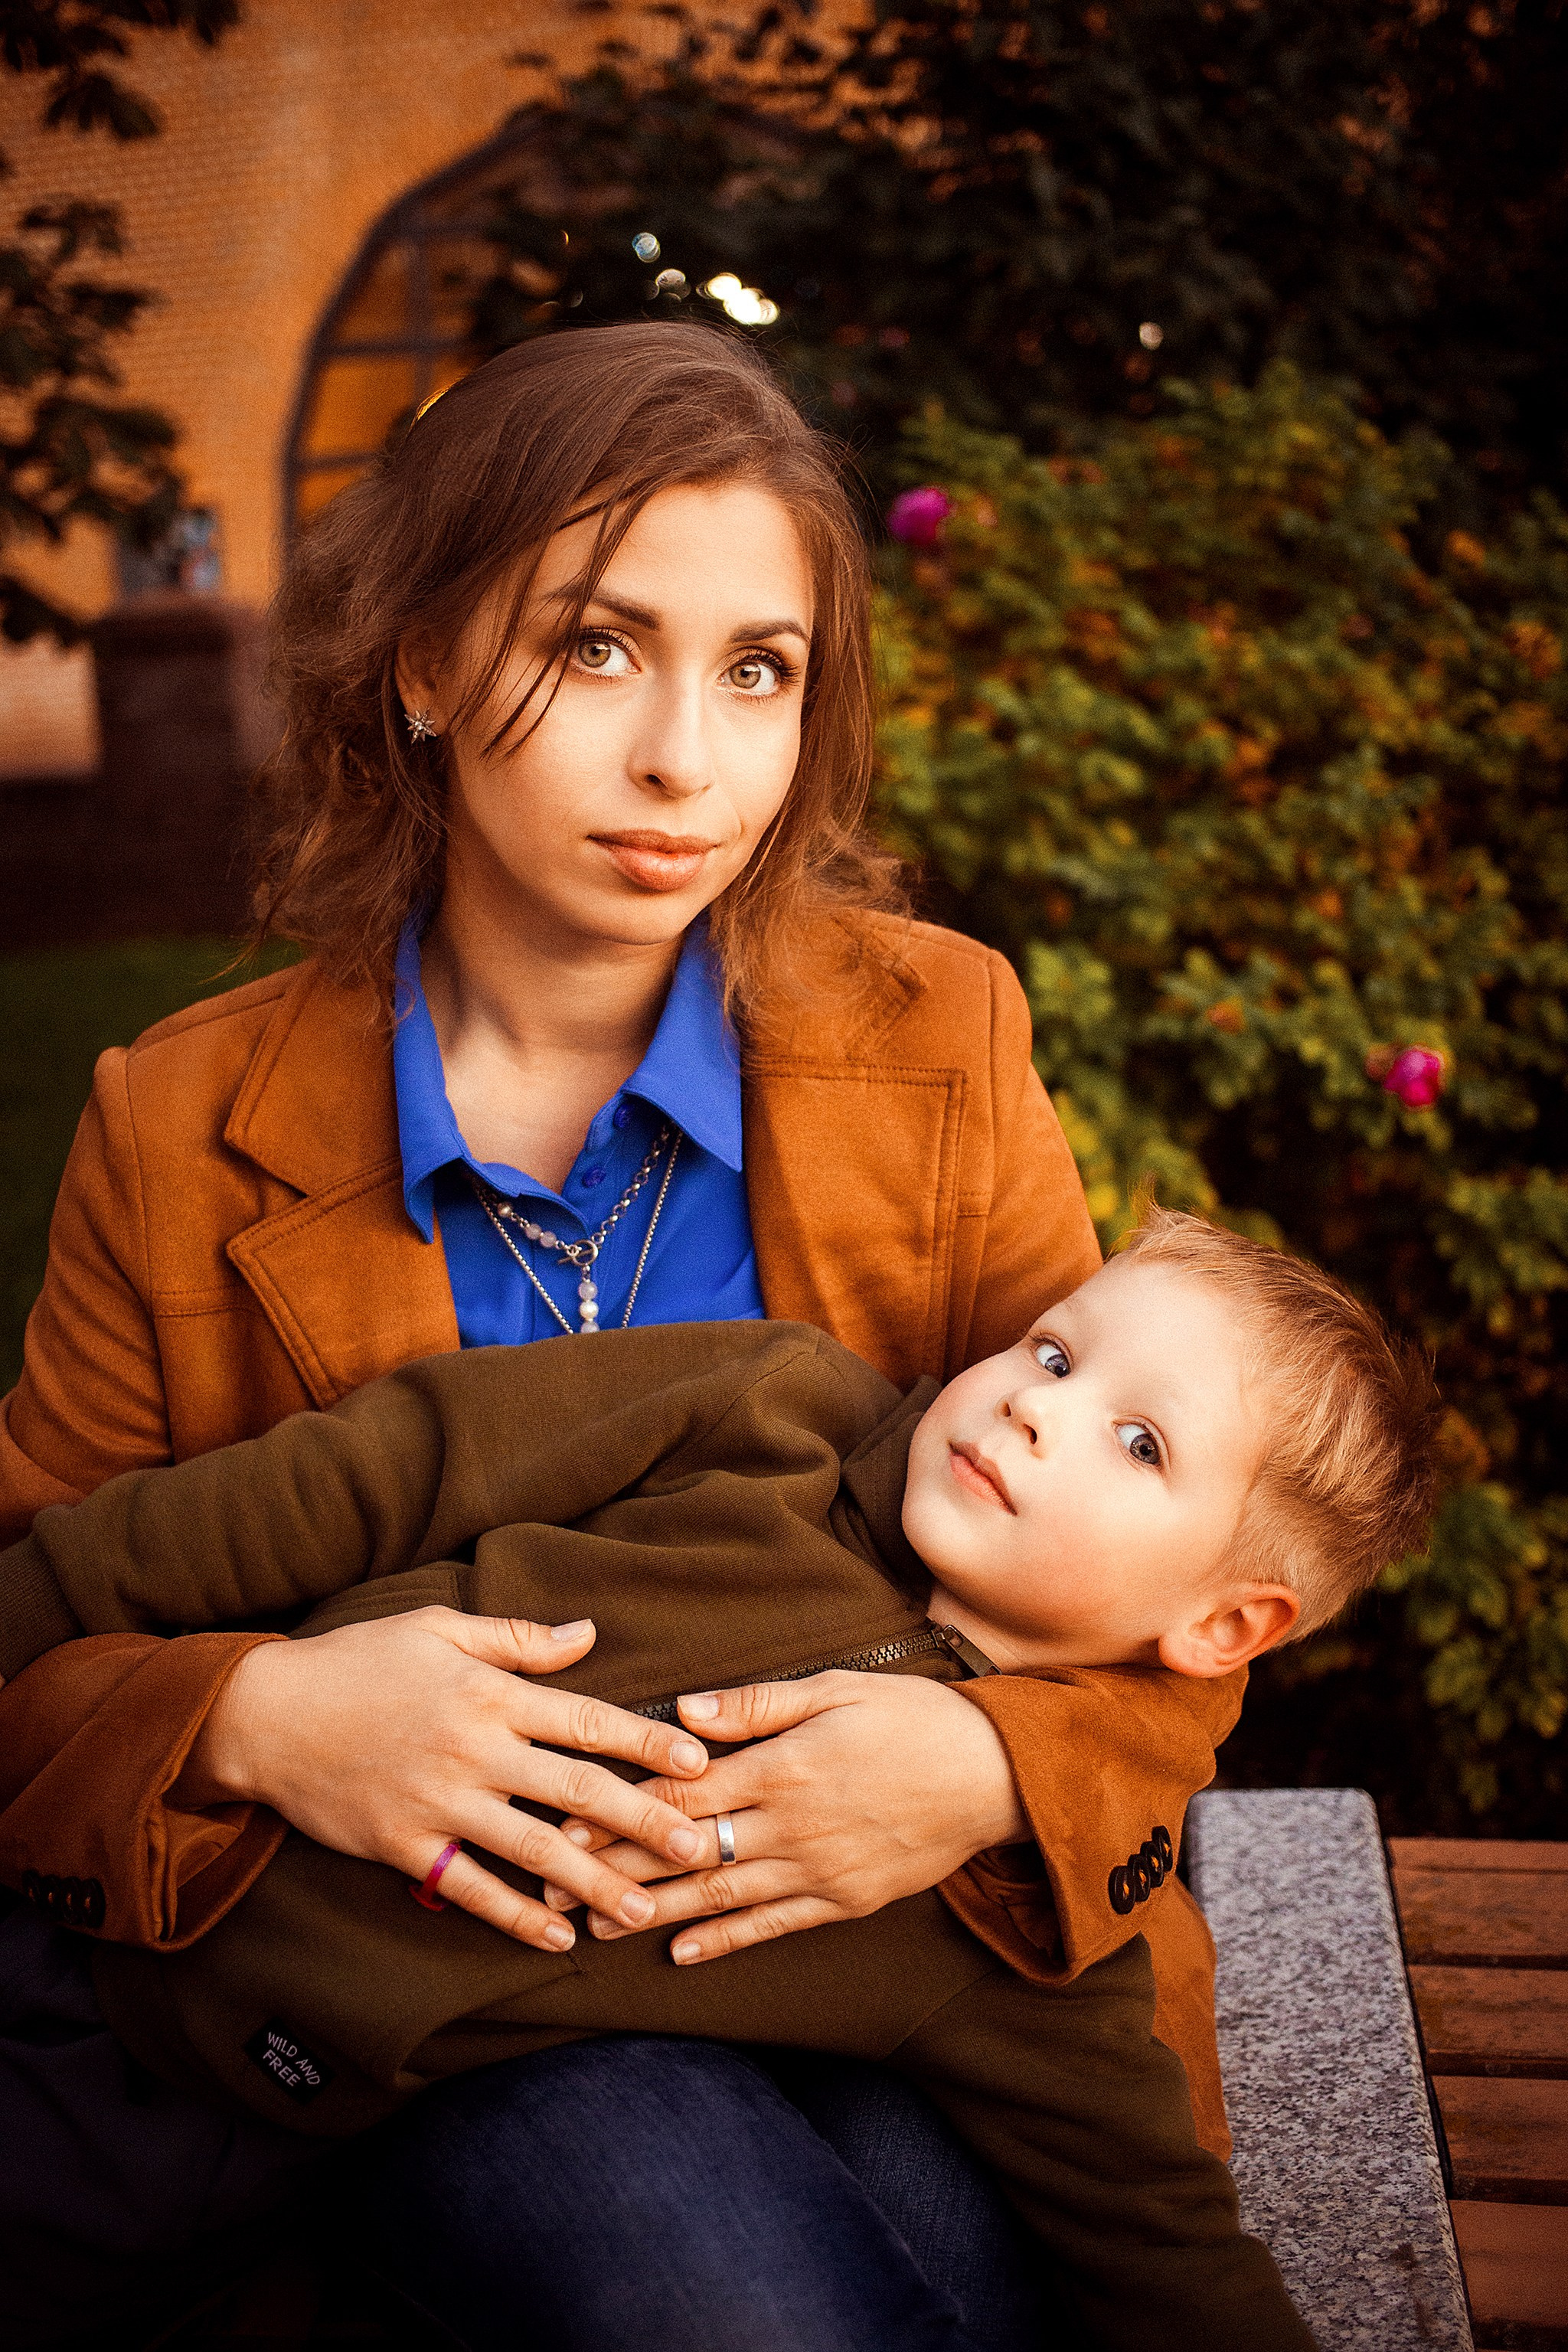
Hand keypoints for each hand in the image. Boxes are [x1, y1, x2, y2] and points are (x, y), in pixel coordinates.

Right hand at [172, 1608, 711, 1953]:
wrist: (265, 1714)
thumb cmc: (357, 1661)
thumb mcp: (438, 1629)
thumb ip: (517, 1638)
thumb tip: (587, 1635)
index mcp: (489, 1693)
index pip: (586, 1719)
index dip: (647, 1742)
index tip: (699, 1764)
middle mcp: (474, 1749)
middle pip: (577, 1790)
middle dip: (645, 1821)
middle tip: (700, 1847)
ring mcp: (439, 1803)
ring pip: (534, 1849)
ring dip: (595, 1883)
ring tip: (645, 1910)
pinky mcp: (403, 1846)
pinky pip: (469, 1888)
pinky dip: (515, 1916)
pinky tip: (558, 1936)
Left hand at [550, 1670, 1026, 1963]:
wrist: (996, 1776)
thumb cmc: (914, 1718)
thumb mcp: (837, 1689)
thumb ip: (757, 1705)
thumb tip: (686, 1716)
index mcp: (783, 1768)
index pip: (683, 1794)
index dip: (620, 1810)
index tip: (567, 1821)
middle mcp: (791, 1827)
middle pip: (686, 1851)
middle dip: (617, 1868)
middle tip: (556, 1885)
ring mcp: (817, 1871)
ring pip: (719, 1896)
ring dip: (653, 1912)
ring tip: (596, 1927)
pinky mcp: (842, 1901)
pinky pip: (771, 1925)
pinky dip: (724, 1941)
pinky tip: (682, 1953)